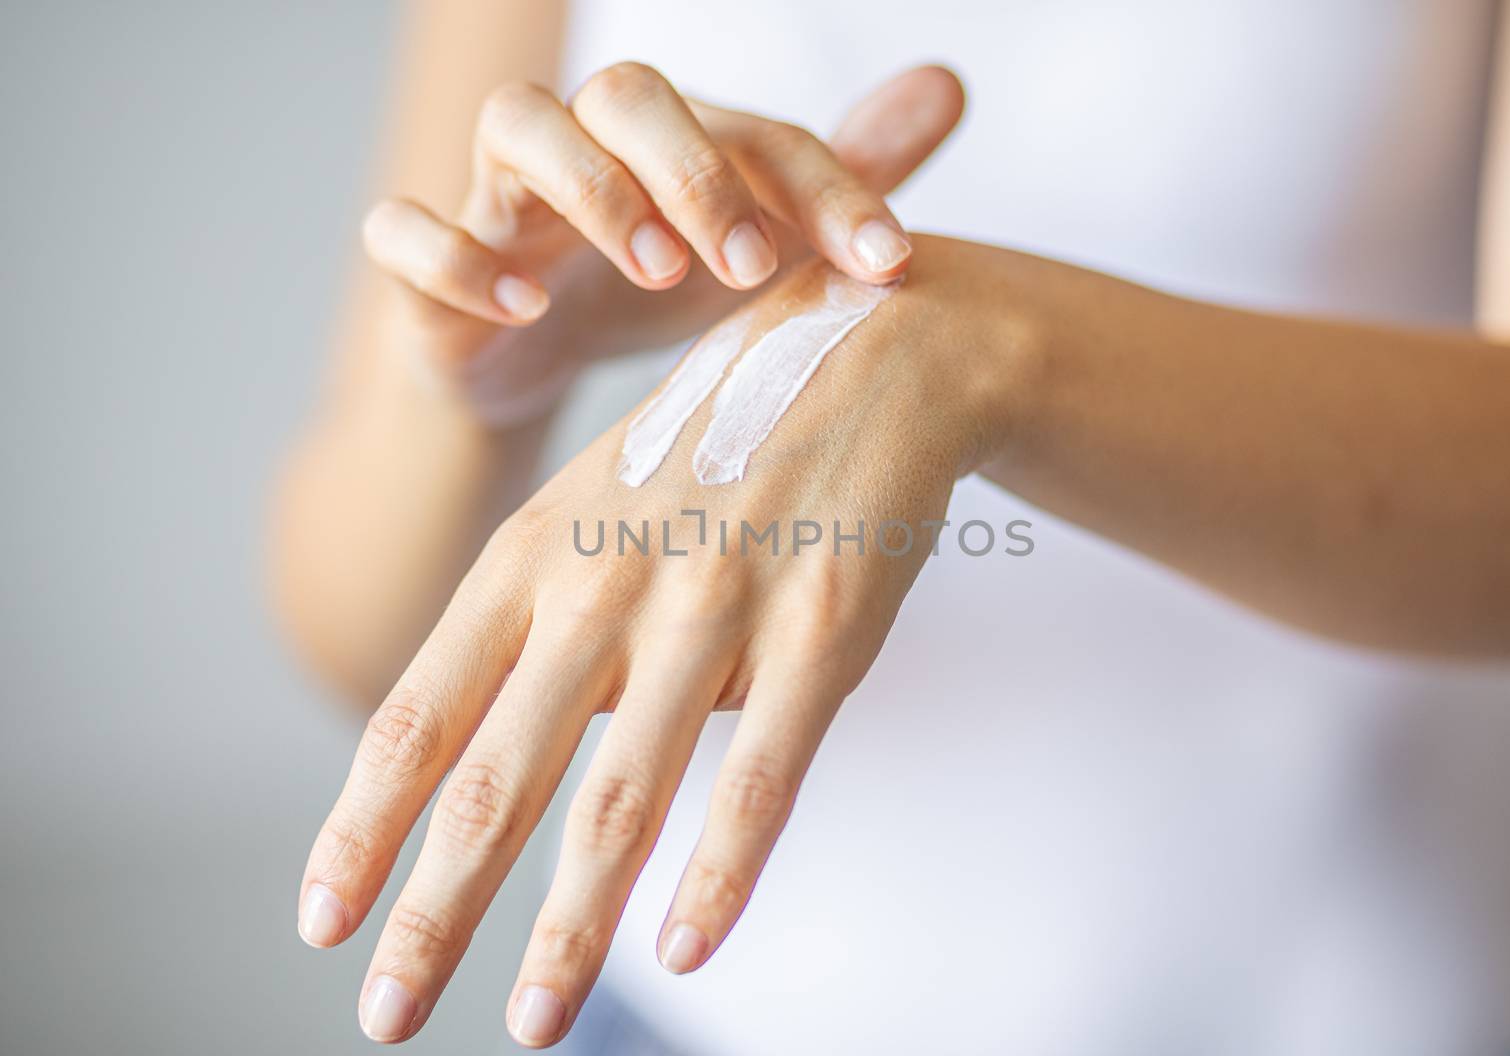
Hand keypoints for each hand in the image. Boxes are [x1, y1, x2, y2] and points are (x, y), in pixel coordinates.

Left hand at [297, 237, 1051, 1044]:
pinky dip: (720, 872)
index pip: (417, 712)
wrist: (875, 350)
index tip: (321, 918)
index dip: (359, 825)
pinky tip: (686, 948)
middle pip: (498, 779)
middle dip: (435, 912)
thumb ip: (537, 623)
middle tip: (383, 1014)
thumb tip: (501, 765)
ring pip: (624, 798)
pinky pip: (764, 774)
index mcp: (533, 550)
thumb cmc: (716, 444)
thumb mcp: (594, 503)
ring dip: (569, 927)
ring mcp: (716, 606)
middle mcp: (605, 582)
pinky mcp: (821, 630)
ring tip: (531, 1021)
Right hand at [359, 64, 962, 424]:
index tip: (888, 264)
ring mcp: (496, 196)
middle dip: (696, 169)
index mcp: (673, 141)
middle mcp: (584, 144)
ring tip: (659, 270)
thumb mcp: (755, 246)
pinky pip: (403, 228)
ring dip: (593, 189)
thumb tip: (947, 85)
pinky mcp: (425, 265)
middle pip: (626, 93)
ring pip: (517, 126)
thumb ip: (840, 178)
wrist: (527, 358)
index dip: (827, 189)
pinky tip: (523, 306)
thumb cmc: (652, 288)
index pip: (758, 132)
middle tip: (750, 262)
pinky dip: (456, 256)